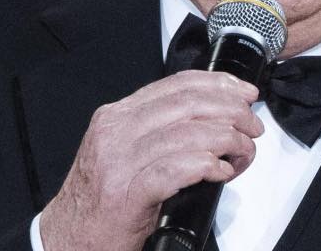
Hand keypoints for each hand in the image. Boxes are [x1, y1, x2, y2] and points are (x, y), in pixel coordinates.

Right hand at [39, 70, 262, 250]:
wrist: (68, 239)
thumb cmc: (100, 200)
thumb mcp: (124, 152)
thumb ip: (158, 131)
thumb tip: (212, 120)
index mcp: (117, 116)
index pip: (176, 85)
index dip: (218, 84)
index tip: (243, 92)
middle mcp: (116, 132)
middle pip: (187, 104)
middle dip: (231, 110)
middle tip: (253, 125)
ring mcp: (120, 162)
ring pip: (188, 133)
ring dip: (227, 140)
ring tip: (243, 152)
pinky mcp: (129, 194)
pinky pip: (178, 169)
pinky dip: (208, 166)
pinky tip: (222, 172)